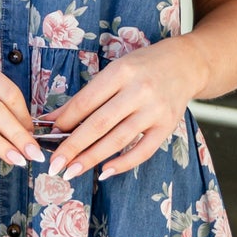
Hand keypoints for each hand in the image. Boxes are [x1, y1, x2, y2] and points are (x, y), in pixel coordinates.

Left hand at [47, 38, 204, 179]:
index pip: (86, 101)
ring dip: (92, 158)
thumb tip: (55, 119)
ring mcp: (155, 110)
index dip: (66, 121)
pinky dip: (123, 163)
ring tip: (72, 171)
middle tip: (55, 164)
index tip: (50, 135)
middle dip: (73, 146)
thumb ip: (87, 96)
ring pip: (118, 139)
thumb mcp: (115, 71)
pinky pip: (143, 151)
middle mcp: (139, 91)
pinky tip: (105, 172)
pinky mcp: (167, 126)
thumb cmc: (144, 67)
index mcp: (121, 72)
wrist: (186, 64)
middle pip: (99, 123)